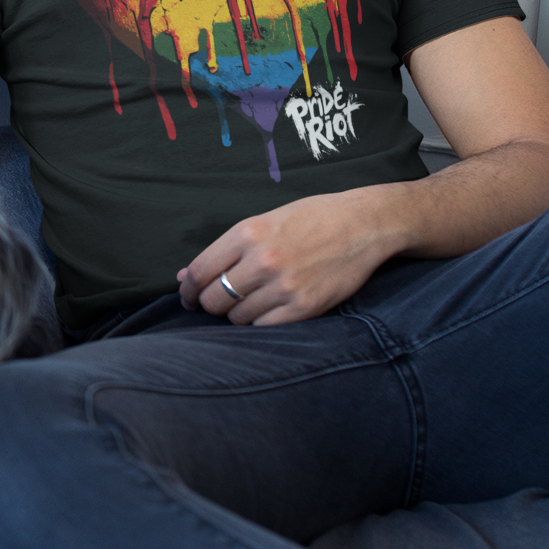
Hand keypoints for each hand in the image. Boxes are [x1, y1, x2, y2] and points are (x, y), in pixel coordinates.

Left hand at [177, 189, 403, 324]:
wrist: (362, 224)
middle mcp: (262, 260)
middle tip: (218, 303)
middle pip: (214, 299)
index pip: (199, 272)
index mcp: (246, 234)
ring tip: (250, 303)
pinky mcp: (306, 307)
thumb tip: (186, 276)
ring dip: (237, 315)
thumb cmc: (309, 220)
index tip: (188, 297)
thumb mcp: (261, 223)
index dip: (188, 290)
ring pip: (238, 317)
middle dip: (210, 305)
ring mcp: (285, 285)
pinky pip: (265, 328)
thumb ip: (223, 251)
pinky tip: (267, 313)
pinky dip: (260, 324)